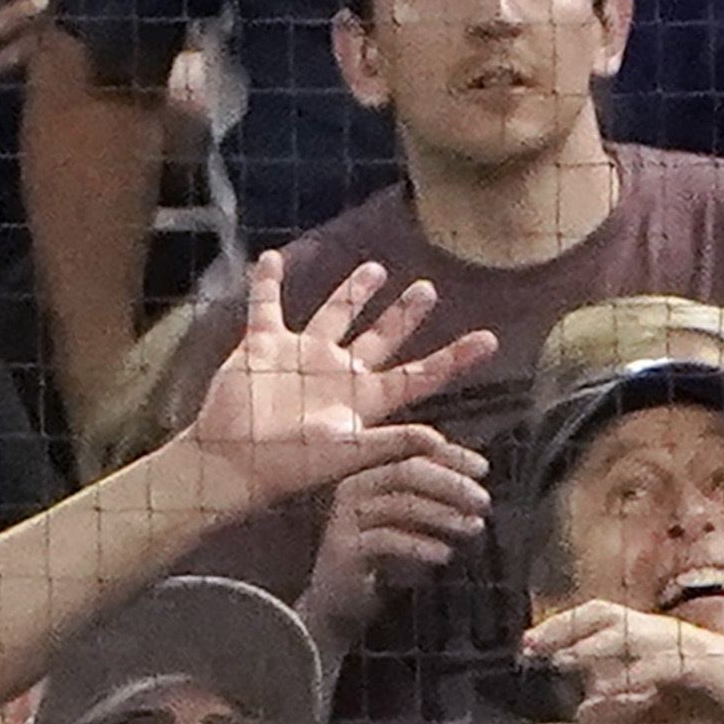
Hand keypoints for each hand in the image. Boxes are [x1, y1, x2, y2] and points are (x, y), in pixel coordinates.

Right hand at [179, 256, 499, 509]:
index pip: (422, 374)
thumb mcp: (348, 453)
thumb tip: (438, 438)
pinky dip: (266, 282)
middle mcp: (339, 374)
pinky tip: (272, 258)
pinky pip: (266, 305)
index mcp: (366, 398)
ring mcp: (302, 357)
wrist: (233, 462)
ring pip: (334, 315)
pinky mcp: (263, 346)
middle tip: (428, 289)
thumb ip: (391, 442)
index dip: (456, 358)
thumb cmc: (291, 464)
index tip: (490, 339)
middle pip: (382, 337)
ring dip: (353, 293)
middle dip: (405, 314)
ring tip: (376, 269)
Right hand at [295, 445, 492, 639]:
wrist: (341, 602)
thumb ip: (436, 504)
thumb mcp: (412, 526)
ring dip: (443, 514)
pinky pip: (387, 540)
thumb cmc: (382, 559)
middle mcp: (356, 488)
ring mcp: (347, 517)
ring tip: (473, 527)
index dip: (450, 456)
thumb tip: (479, 493)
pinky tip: (445, 554)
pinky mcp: (345, 549)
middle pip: (408, 471)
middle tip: (484, 501)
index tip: (484, 468)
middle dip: (452, 483)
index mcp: (372, 474)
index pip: (412, 451)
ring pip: (400, 503)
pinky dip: (421, 545)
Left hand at [522, 598, 723, 723]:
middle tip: (530, 645)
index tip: (531, 645)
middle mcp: (666, 633)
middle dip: (565, 627)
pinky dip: (630, 680)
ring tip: (560, 661)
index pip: (602, 621)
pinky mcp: (702, 665)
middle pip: (605, 615)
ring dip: (591, 647)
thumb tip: (582, 710)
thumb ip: (626, 708)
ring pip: (628, 634)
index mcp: (656, 638)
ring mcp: (684, 646)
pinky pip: (658, 668)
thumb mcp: (665, 709)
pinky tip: (606, 694)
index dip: (565, 629)